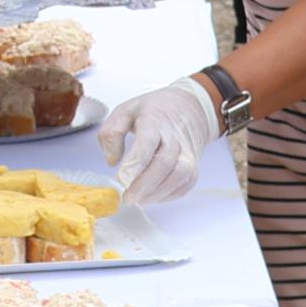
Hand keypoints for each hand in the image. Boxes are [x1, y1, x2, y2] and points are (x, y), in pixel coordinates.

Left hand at [99, 77, 222, 200]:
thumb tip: (112, 161)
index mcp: (156, 121)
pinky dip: (167, 196)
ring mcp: (188, 153)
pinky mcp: (194, 167)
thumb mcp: (126, 110)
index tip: (122, 178)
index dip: (135, 162)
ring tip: (136, 199)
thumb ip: (111, 133)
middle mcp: (176, 138)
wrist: (192, 107)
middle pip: (164, 163)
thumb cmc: (155, 110)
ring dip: (156, 192)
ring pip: (178, 176)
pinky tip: (150, 196)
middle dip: (144, 184)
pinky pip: (184, 185)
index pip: (148, 142)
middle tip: (126, 197)